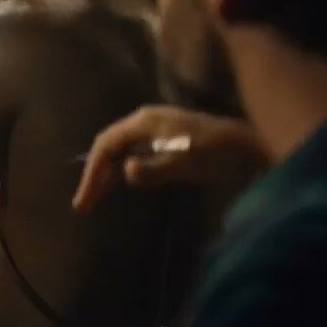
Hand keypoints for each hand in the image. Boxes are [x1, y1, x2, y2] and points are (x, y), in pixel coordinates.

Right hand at [72, 106, 264, 211]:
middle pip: (109, 148)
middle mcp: (144, 124)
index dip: (92, 172)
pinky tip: (119, 186)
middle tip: (83, 204)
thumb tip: (126, 172)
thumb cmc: (213, 152)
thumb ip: (154, 169)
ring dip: (107, 175)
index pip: (105, 145)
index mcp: (143, 122)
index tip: (86, 198)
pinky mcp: (164, 145)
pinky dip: (122, 172)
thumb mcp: (183, 162)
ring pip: (120, 153)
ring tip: (94, 199)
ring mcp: (154, 133)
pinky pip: (133, 156)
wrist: (243, 147)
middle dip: (95, 175)